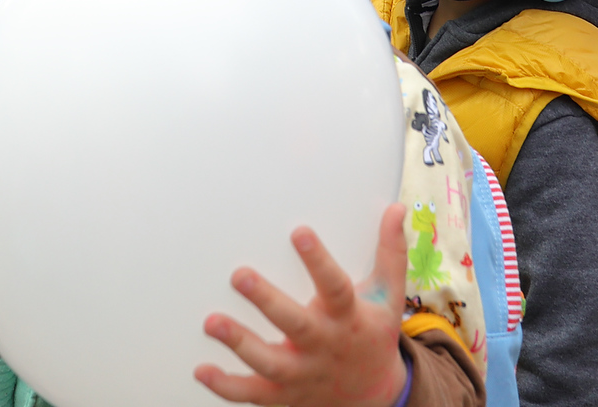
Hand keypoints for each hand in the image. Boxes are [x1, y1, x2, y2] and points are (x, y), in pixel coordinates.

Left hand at [197, 204, 409, 406]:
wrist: (375, 396)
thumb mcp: (388, 295)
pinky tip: (201, 369)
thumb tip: (395, 209)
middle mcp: (324, 346)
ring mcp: (302, 374)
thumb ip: (390, 252)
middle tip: (239, 275)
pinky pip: (252, 393)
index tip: (299, 232)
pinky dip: (226, 386)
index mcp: (348, 317)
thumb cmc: (374, 335)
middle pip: (295, 325)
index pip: (336, 287)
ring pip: (269, 362)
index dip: (319, 261)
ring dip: (240, 343)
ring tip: (211, 322)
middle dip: (267, 301)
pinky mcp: (284, 395)